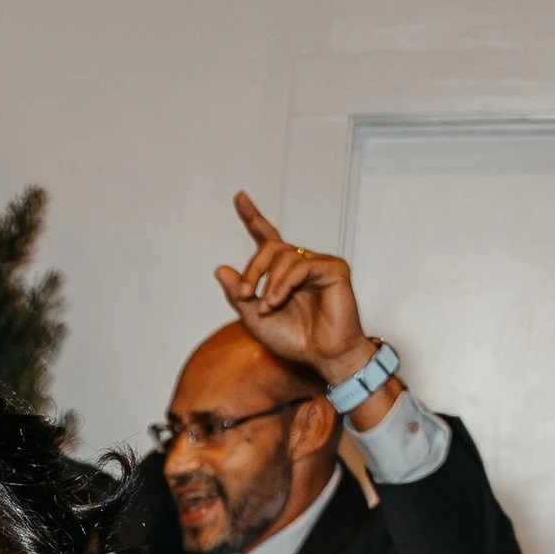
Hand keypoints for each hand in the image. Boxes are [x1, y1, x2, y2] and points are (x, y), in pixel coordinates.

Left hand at [216, 195, 371, 389]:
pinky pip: (302, 266)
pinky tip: (277, 302)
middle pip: (270, 248)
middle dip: (252, 270)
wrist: (321, 356)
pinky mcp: (334, 269)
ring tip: (266, 308)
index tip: (238, 197)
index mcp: (282, 271)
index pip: (266, 237)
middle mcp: (301, 262)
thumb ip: (238, 295)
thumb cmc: (294, 340)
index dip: (252, 216)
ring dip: (269, 284)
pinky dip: (284, 284)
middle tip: (244, 294)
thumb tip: (220, 269)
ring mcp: (318, 264)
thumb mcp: (255, 319)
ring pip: (285, 257)